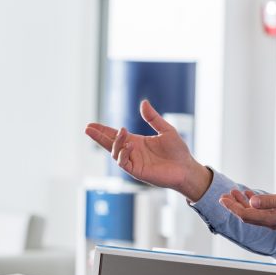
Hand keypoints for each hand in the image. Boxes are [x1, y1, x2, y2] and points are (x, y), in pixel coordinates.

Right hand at [85, 99, 211, 200]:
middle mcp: (132, 152)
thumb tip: (143, 103)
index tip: (91, 125)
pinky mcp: (138, 172)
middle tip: (88, 128)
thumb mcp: (166, 130)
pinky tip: (128, 146)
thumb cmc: (178, 151)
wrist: (187, 168)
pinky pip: (124, 164)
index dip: (103, 130)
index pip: (115, 135)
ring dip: (116, 142)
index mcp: (137, 142)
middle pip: (110, 144)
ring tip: (123, 132)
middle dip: (99, 136)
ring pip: (116, 153)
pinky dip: (123, 154)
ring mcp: (134, 163)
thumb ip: (153, 118)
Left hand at [219, 188, 275, 230]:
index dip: (232, 207)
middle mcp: (270, 222)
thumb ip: (268, 201)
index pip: (245, 215)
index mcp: (270, 219)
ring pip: (253, 213)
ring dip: (243, 203)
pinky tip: (251, 195)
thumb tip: (251, 202)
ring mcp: (275, 219)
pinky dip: (254, 203)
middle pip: (246, 215)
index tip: (222, 199)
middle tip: (225, 195)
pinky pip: (262, 211)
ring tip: (235, 192)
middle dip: (234, 205)